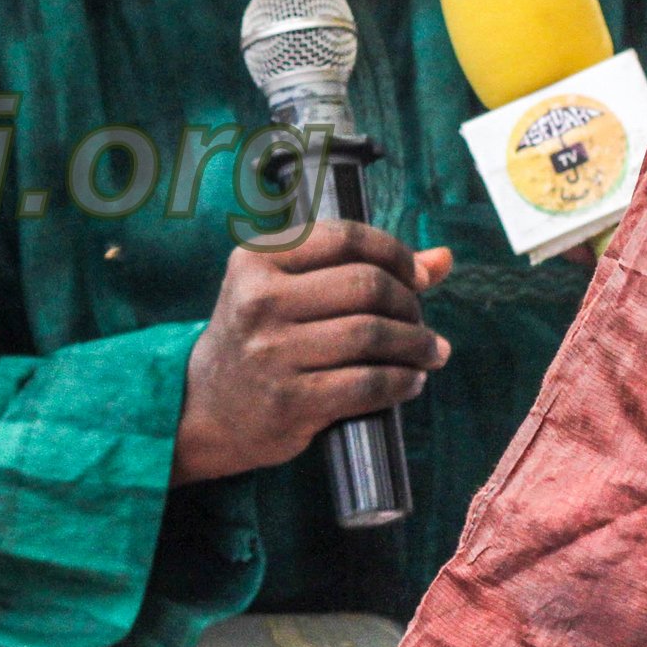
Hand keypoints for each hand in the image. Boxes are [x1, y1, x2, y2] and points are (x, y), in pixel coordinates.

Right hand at [174, 224, 448, 486]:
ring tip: (430, 352)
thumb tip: (442, 259)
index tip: (418, 277)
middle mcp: (259, 300)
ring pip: (371, 334)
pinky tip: (411, 381)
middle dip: (409, 303)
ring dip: (416, 345)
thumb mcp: (288, 291)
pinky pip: (367, 384)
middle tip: (420, 322)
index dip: (394, 253)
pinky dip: (402, 382)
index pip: (345, 238)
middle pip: (365, 285)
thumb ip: (360, 268)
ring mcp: (271, 352)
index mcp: (256, 260)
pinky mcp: (289, 400)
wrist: (204, 408)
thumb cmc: (260, 339)